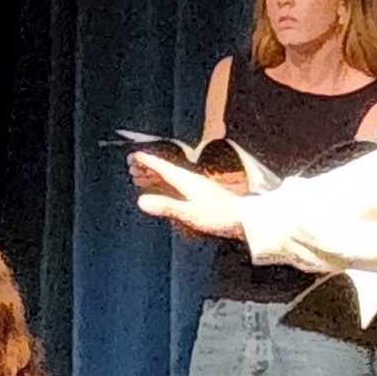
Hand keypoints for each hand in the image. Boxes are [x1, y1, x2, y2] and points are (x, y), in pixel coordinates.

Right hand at [134, 153, 253, 238]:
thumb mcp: (190, 213)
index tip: (134, 156)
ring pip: (172, 178)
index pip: (164, 168)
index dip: (148, 162)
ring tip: (142, 175)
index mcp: (188, 181)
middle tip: (131, 165)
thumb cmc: (219, 217)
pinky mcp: (204, 196)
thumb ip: (167, 206)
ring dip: (156, 176)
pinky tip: (167, 190)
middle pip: (166, 171)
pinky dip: (167, 185)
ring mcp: (198, 188)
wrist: (245, 220)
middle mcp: (192, 181)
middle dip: (148, 167)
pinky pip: (179, 186)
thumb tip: (141, 201)